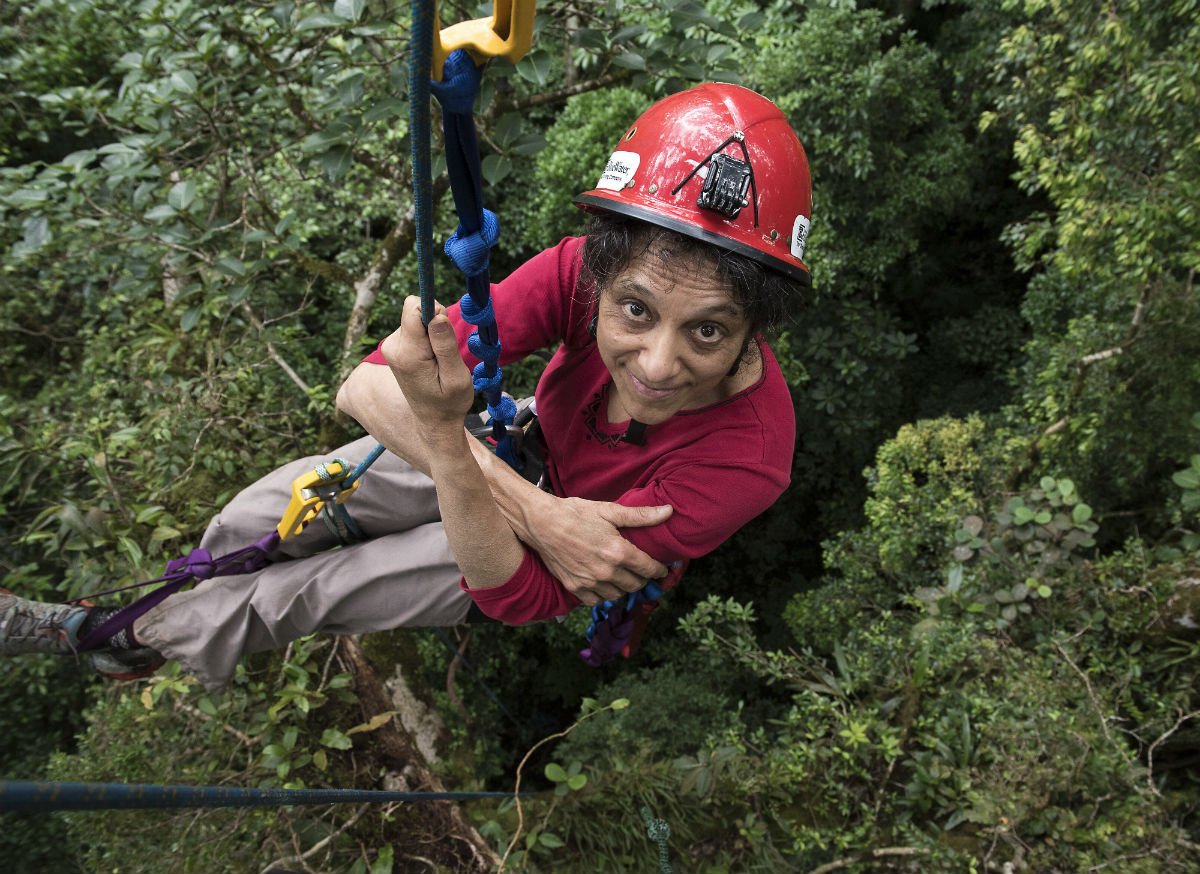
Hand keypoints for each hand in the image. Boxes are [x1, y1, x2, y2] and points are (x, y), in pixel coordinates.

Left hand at [381, 296, 473, 437]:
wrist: (434, 421)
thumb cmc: (450, 402)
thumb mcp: (456, 377)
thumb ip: (445, 345)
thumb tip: (436, 315)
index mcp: (408, 354)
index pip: (413, 308)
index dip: (435, 311)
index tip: (446, 333)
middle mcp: (393, 347)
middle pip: (414, 309)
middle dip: (435, 322)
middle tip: (445, 351)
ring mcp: (391, 346)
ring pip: (415, 317)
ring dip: (431, 333)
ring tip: (438, 360)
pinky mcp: (395, 347)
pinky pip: (414, 326)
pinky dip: (426, 338)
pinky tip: (431, 361)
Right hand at [523, 495, 672, 605]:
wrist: (542, 523)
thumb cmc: (575, 513)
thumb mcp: (609, 510)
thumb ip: (640, 516)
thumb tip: (668, 512)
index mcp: (618, 552)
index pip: (649, 569)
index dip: (659, 570)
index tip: (662, 569)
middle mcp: (606, 571)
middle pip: (636, 585)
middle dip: (643, 578)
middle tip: (643, 571)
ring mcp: (589, 582)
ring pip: (618, 595)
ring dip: (625, 587)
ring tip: (624, 576)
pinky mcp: (574, 587)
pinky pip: (597, 600)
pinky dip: (604, 594)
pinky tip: (605, 583)